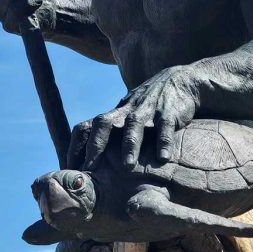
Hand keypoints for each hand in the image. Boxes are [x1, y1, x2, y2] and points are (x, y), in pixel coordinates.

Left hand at [82, 67, 199, 167]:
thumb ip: (111, 132)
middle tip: (92, 167)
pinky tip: (163, 158)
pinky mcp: (169, 112)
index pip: (86, 128)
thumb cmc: (148, 106)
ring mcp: (147, 109)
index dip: (76, 147)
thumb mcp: (126, 114)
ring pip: (133, 125)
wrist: (180, 82)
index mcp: (113, 114)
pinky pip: (165, 126)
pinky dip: (163, 141)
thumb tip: (91, 161)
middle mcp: (126, 110)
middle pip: (104, 123)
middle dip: (96, 144)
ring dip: (129, 145)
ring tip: (127, 167)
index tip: (72, 169)